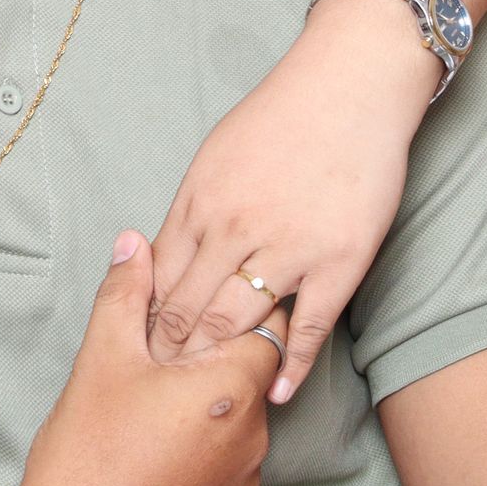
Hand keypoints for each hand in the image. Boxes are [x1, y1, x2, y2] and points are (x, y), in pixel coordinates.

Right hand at [0, 232, 283, 485]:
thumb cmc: (86, 451)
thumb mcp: (101, 359)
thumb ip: (126, 293)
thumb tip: (136, 241)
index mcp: (228, 391)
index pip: (269, 333)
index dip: (239, 318)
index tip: (206, 318)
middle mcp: (254, 442)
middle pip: (252, 385)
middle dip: (216, 370)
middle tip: (162, 371)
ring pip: (241, 435)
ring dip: (211, 422)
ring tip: (152, 424)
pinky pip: (231, 484)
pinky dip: (206, 470)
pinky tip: (158, 469)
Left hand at [145, 1, 438, 402]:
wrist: (350, 85)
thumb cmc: (283, 115)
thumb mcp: (217, 155)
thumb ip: (193, 209)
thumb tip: (165, 257)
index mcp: (200, 201)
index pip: (160, 280)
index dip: (145, 325)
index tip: (137, 358)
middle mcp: (235, 228)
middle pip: (190, 310)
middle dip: (170, 357)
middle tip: (160, 396)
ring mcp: (288, 247)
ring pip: (239, 324)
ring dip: (218, 365)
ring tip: (207, 400)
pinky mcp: (339, 262)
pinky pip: (309, 327)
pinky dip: (289, 366)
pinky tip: (278, 392)